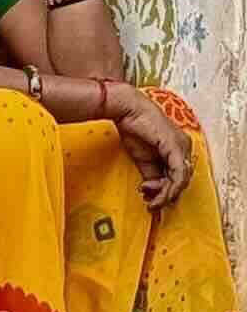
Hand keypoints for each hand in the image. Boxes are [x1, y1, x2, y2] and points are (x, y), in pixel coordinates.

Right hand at [103, 82, 193, 208]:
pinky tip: (158, 192)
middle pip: (182, 180)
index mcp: (177, 148)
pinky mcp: (176, 147)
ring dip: (166, 194)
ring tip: (152, 199)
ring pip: (182, 180)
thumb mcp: (143, 159)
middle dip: (166, 195)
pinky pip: (179, 173)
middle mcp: (184, 147)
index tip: (150, 197)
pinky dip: (169, 187)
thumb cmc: (133, 127)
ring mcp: (182, 147)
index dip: (165, 191)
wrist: (127, 109)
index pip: (178, 176)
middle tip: (151, 202)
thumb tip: (154, 190)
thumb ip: (152, 174)